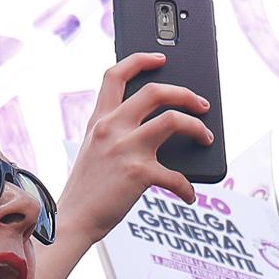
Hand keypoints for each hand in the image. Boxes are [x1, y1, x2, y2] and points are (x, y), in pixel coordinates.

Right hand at [62, 50, 215, 228]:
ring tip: (205, 137)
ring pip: (173, 120)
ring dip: (197, 127)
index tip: (160, 58)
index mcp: (99, 121)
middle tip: (201, 103)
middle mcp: (111, 128)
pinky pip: (176, 175)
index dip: (140, 60)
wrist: (73, 220)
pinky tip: (188, 195)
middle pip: (155, 91)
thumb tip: (158, 130)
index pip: (115, 75)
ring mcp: (125, 148)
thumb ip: (115, 134)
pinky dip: (187, 188)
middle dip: (185, 93)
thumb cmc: (87, 191)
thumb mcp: (93, 151)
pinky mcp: (138, 172)